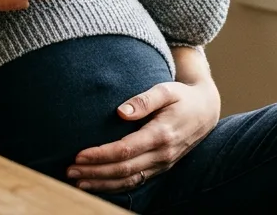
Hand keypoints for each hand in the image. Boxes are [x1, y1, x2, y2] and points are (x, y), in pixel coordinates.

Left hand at [67, 79, 221, 192]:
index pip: (125, 150)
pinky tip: (98, 185)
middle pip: (123, 169)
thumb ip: (144, 99)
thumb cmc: (182, 97)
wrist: (206, 111)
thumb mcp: (166, 89)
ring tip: (78, 181)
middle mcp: (162, 154)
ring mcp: (162, 164)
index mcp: (161, 134)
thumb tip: (120, 112)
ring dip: (102, 183)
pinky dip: (116, 187)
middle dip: (95, 172)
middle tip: (70, 171)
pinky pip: (136, 182)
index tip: (79, 155)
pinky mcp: (160, 168)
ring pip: (129, 180)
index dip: (100, 155)